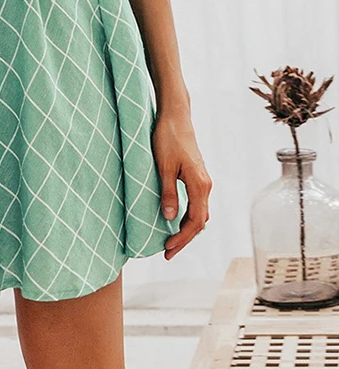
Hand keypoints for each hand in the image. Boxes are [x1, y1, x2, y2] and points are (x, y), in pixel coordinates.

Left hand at [151, 108, 211, 259]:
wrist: (175, 115)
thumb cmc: (167, 137)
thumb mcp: (163, 166)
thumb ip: (167, 192)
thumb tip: (168, 218)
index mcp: (199, 185)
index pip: (194, 222)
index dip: (182, 239)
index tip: (168, 249)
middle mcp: (205, 185)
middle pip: (199, 221)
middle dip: (185, 239)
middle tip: (168, 252)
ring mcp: (203, 180)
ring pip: (199, 213)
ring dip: (186, 228)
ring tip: (171, 240)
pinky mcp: (197, 175)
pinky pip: (196, 203)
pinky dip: (188, 216)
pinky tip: (176, 219)